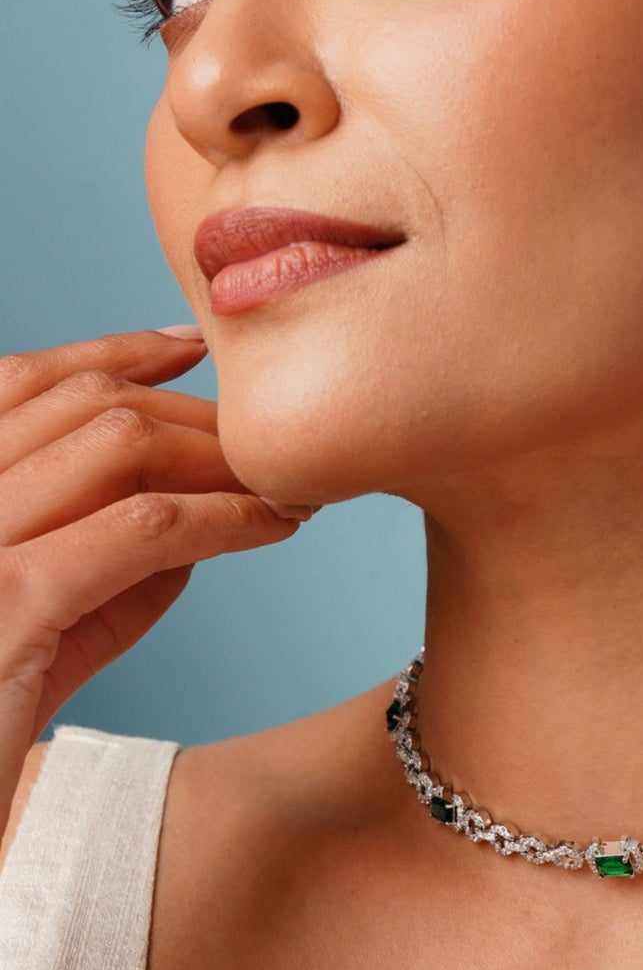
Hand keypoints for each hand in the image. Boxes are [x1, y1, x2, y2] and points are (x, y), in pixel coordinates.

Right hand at [0, 326, 311, 829]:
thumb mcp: (49, 626)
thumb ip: (107, 558)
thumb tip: (199, 507)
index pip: (21, 383)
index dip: (113, 350)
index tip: (195, 344)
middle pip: (85, 406)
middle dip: (195, 411)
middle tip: (273, 443)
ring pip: (116, 446)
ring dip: (221, 456)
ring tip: (288, 484)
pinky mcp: (3, 600)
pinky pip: (138, 529)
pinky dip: (220, 515)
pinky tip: (274, 525)